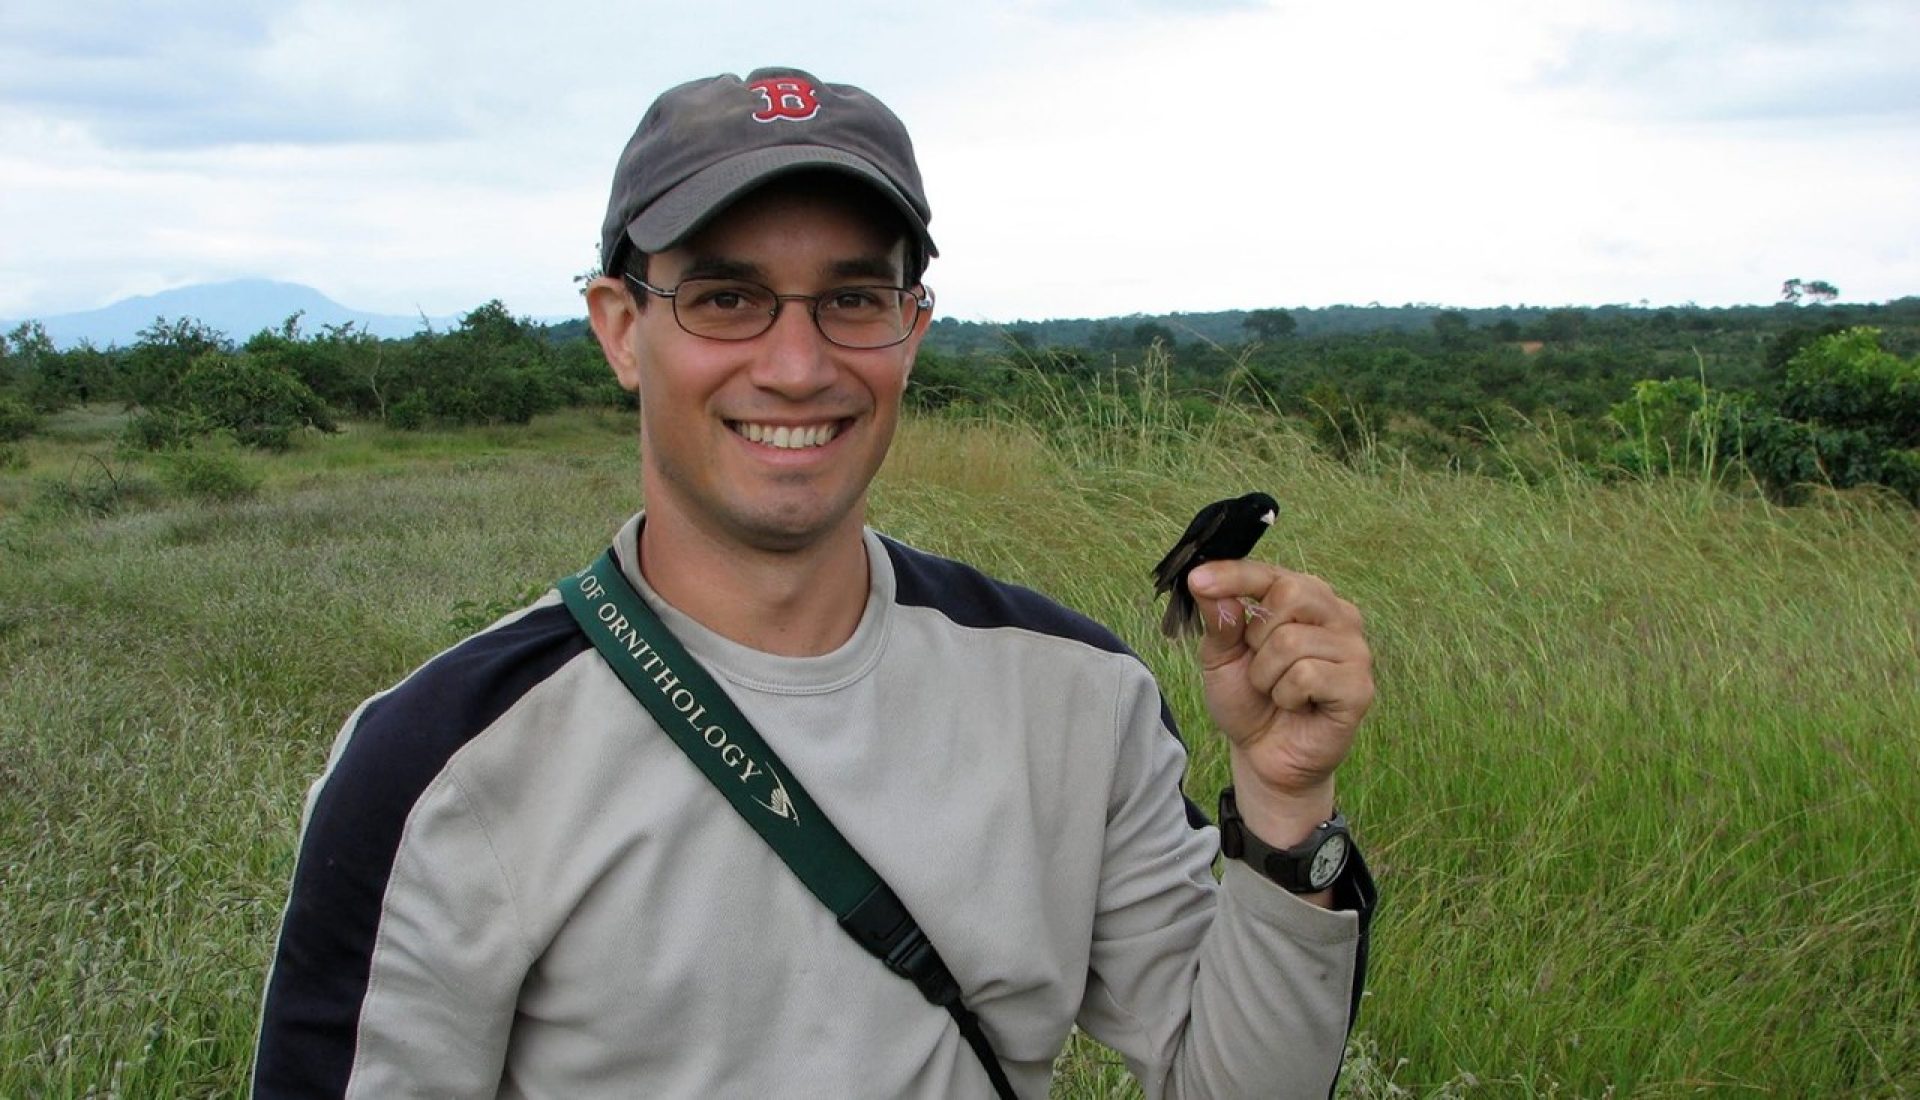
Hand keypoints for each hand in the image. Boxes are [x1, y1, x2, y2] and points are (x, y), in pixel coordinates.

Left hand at [1187, 560, 1372, 808]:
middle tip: (1259, 667)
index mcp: (1306, 597)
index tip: (1197, 581)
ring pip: (1291, 641)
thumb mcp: (1221, 656)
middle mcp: (1338, 614)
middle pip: (1288, 594)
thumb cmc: (1249, 699)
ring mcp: (1354, 650)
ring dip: (1266, 675)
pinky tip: (1297, 706)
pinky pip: (1307, 676)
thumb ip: (1219, 620)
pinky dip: (1286, 696)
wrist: (1264, 754)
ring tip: (1276, 691)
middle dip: (1256, 638)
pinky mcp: (1360, 687)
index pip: (1269, 572)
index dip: (1232, 575)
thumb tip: (1207, 585)